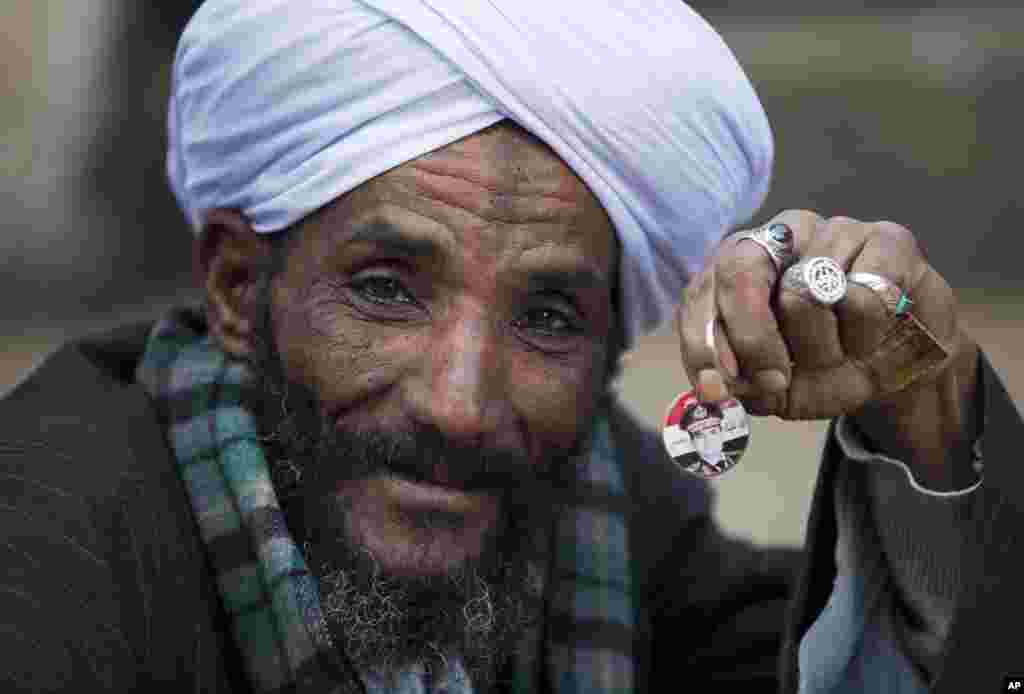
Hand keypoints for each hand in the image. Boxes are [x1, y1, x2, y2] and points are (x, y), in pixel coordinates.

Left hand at [676, 210, 978, 486]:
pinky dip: (864, 336)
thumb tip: (716, 388)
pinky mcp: (886, 239)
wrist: (900, 360)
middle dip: (752, 338)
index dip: (703, 343)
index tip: (714, 388)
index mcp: (737, 268)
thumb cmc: (824, 365)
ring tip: (837, 355)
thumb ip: (739, 384)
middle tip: (774, 381)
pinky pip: (863, 297)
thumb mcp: (773, 387)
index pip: (701, 294)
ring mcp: (832, 231)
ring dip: (820, 348)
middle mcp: (779, 237)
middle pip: (741, 270)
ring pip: (806, 292)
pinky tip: (869, 338)